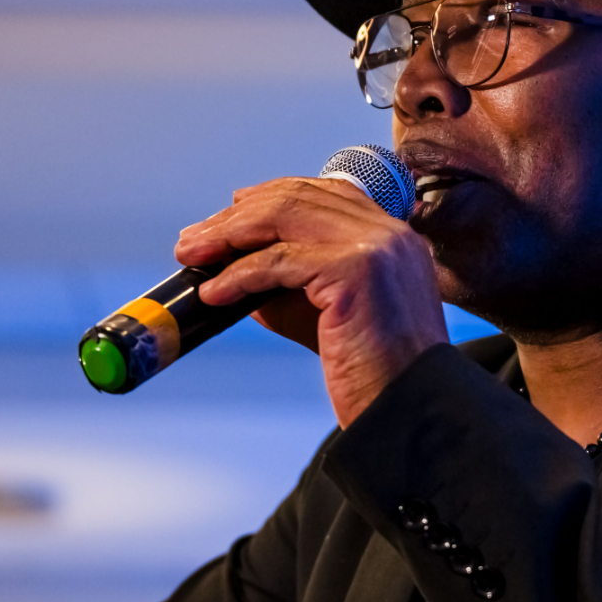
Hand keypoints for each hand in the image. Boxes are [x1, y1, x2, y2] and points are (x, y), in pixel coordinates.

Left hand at [177, 175, 448, 425]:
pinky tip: (215, 292)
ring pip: (283, 217)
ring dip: (227, 235)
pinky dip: (238, 274)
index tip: (227, 214)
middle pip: (296, 198)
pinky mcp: (355, 269)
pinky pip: (278, 261)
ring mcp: (375, 245)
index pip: (321, 192)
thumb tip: (233, 273)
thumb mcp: (323, 316)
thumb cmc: (373, 373)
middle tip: (193, 241)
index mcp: (390, 236)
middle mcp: (387, 231)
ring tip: (192, 256)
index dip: (267, 197)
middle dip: (235, 217)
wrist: (409, 409)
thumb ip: (287, 287)